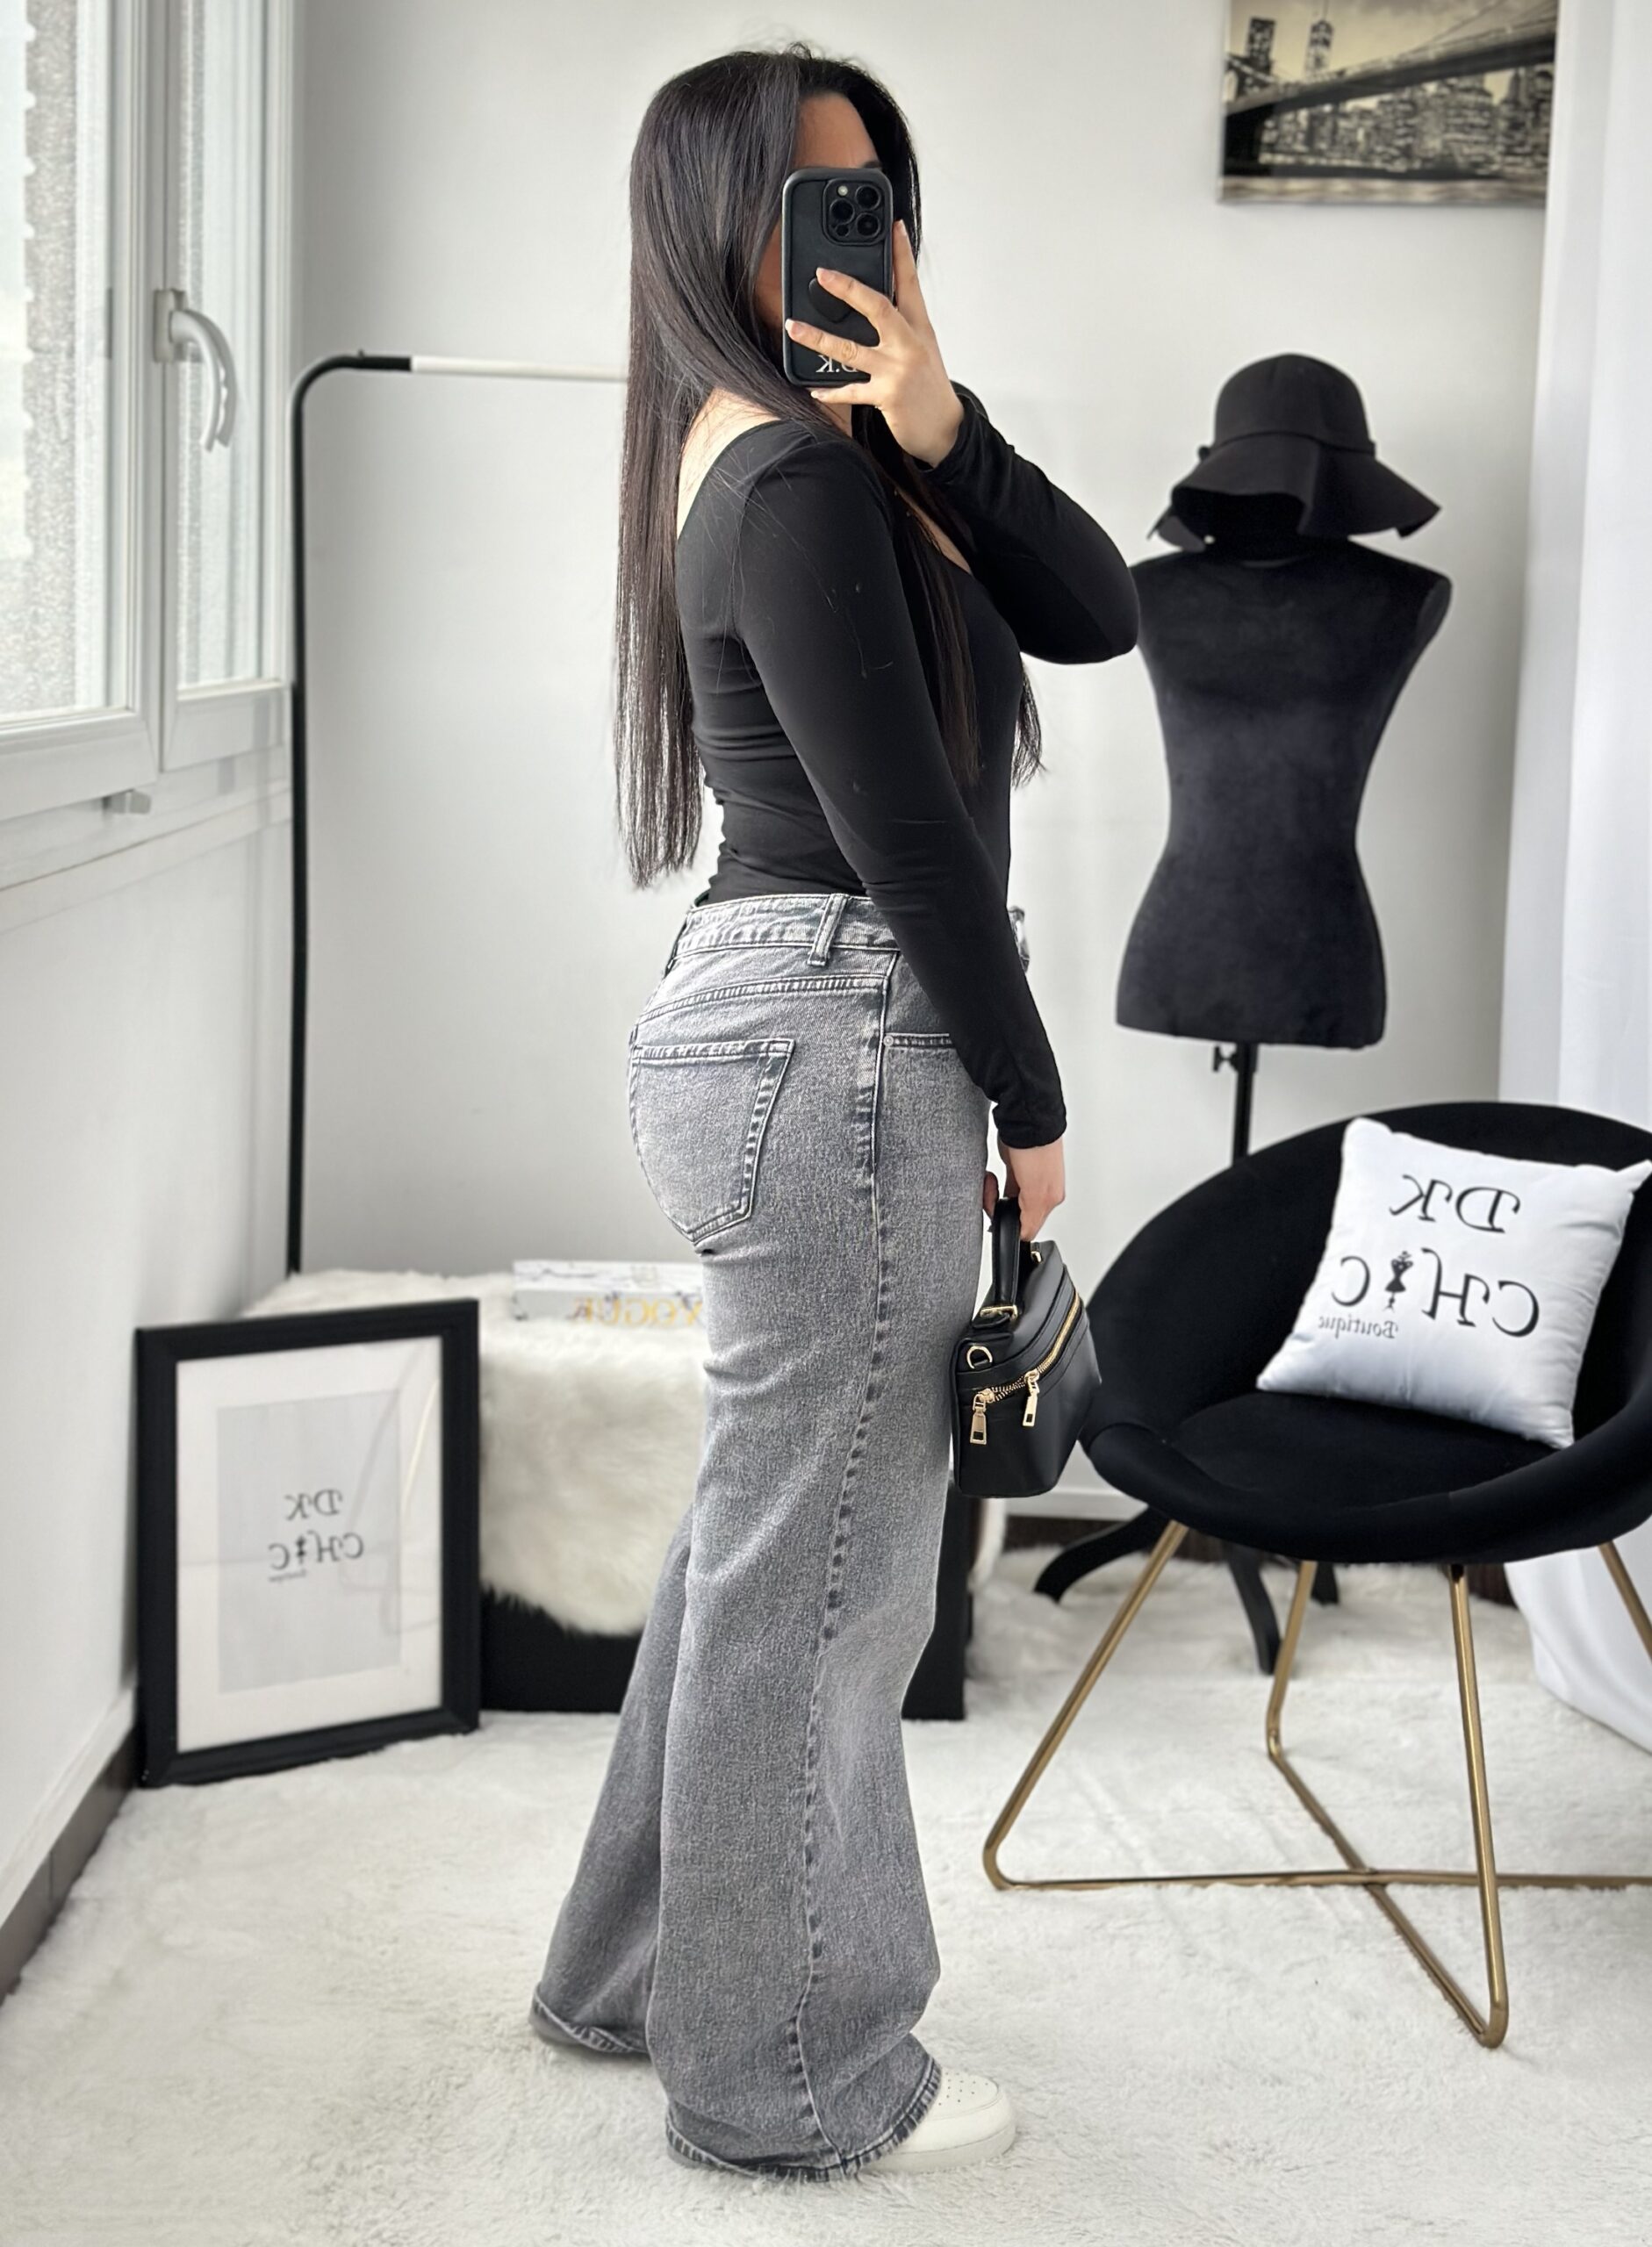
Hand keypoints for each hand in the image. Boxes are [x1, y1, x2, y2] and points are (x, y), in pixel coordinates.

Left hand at [783, 218, 964, 467]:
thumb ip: (902, 324)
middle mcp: (908, 344)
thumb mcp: (923, 348)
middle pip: (877, 307)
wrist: (945, 429)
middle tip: (823, 274)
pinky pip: (851, 390)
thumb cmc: (930, 387)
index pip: (910, 283)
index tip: (893, 227)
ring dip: (818, 338)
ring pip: (851, 349)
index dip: (902, 254)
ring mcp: (897, 370)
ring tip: (795, 328)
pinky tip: (813, 388)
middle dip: (848, 289)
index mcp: (919, 327)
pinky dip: (830, 390)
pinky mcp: (887, 396)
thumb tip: (876, 303)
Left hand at [983, 1135, 1065, 1245]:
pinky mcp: (1016, 1168)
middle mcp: (1042, 1191)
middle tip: (989, 1193)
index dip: (1008, 1225)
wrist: (1025, 1119)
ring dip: (992, 1195)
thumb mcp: (1037, 1192)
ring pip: (1005, 1201)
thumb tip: (1024, 1235)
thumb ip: (1031, 1218)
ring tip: (989, 1182)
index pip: (1027, 1229)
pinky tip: (990, 1177)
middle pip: (1014, 1215)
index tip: (996, 1213)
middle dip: (997, 1207)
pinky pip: (1001, 1187)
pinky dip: (992, 1185)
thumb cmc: (1035, 1149)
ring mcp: (1027, 1179)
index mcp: (1050, 1199)